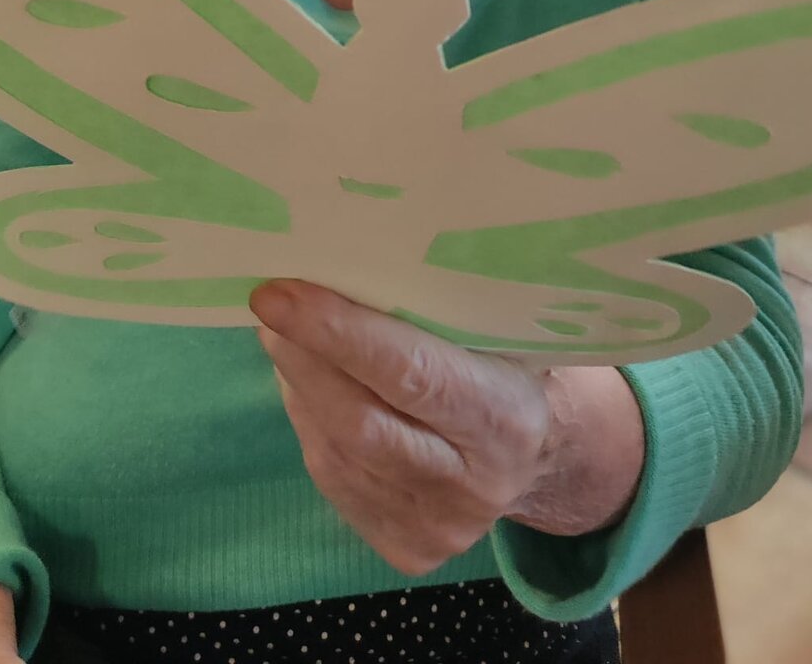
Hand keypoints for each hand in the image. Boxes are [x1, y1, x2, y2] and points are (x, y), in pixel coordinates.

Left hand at [251, 281, 643, 574]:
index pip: (410, 373)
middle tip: (269, 307)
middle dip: (303, 357)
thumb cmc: (510, 362)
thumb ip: (436, 305)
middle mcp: (472, 482)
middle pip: (359, 420)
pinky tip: (310, 388)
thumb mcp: (497, 326)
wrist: (542, 456)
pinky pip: (334, 479)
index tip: (277, 294)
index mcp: (505, 416)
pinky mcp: (405, 550)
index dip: (338, 332)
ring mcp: (437, 525)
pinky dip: (311, 424)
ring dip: (300, 388)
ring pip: (335, 451)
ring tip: (287, 338)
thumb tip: (338, 261)